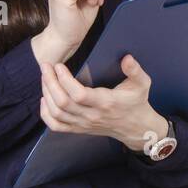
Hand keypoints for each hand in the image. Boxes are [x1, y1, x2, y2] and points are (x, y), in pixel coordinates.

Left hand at [40, 53, 167, 152]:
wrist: (137, 129)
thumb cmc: (137, 103)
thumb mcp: (142, 84)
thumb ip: (135, 70)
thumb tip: (127, 58)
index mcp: (106, 103)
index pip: (79, 94)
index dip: (65, 80)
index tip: (59, 65)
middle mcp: (92, 115)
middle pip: (62, 102)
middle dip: (50, 83)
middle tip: (46, 67)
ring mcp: (84, 124)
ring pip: (57, 113)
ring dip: (47, 94)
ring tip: (45, 78)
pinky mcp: (79, 129)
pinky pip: (56, 126)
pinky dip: (46, 114)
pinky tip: (45, 99)